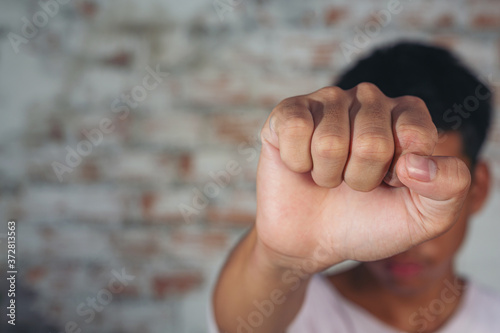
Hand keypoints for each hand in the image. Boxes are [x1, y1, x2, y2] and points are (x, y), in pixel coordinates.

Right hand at [255, 83, 470, 271]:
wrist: (311, 240)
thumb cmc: (367, 222)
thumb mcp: (424, 217)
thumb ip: (450, 187)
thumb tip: (417, 162)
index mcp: (405, 115)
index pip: (415, 135)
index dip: (400, 174)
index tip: (391, 184)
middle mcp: (367, 99)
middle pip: (372, 141)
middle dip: (360, 180)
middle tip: (352, 184)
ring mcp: (326, 102)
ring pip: (330, 141)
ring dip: (327, 175)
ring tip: (327, 176)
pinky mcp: (288, 111)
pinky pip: (295, 129)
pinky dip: (297, 162)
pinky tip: (300, 165)